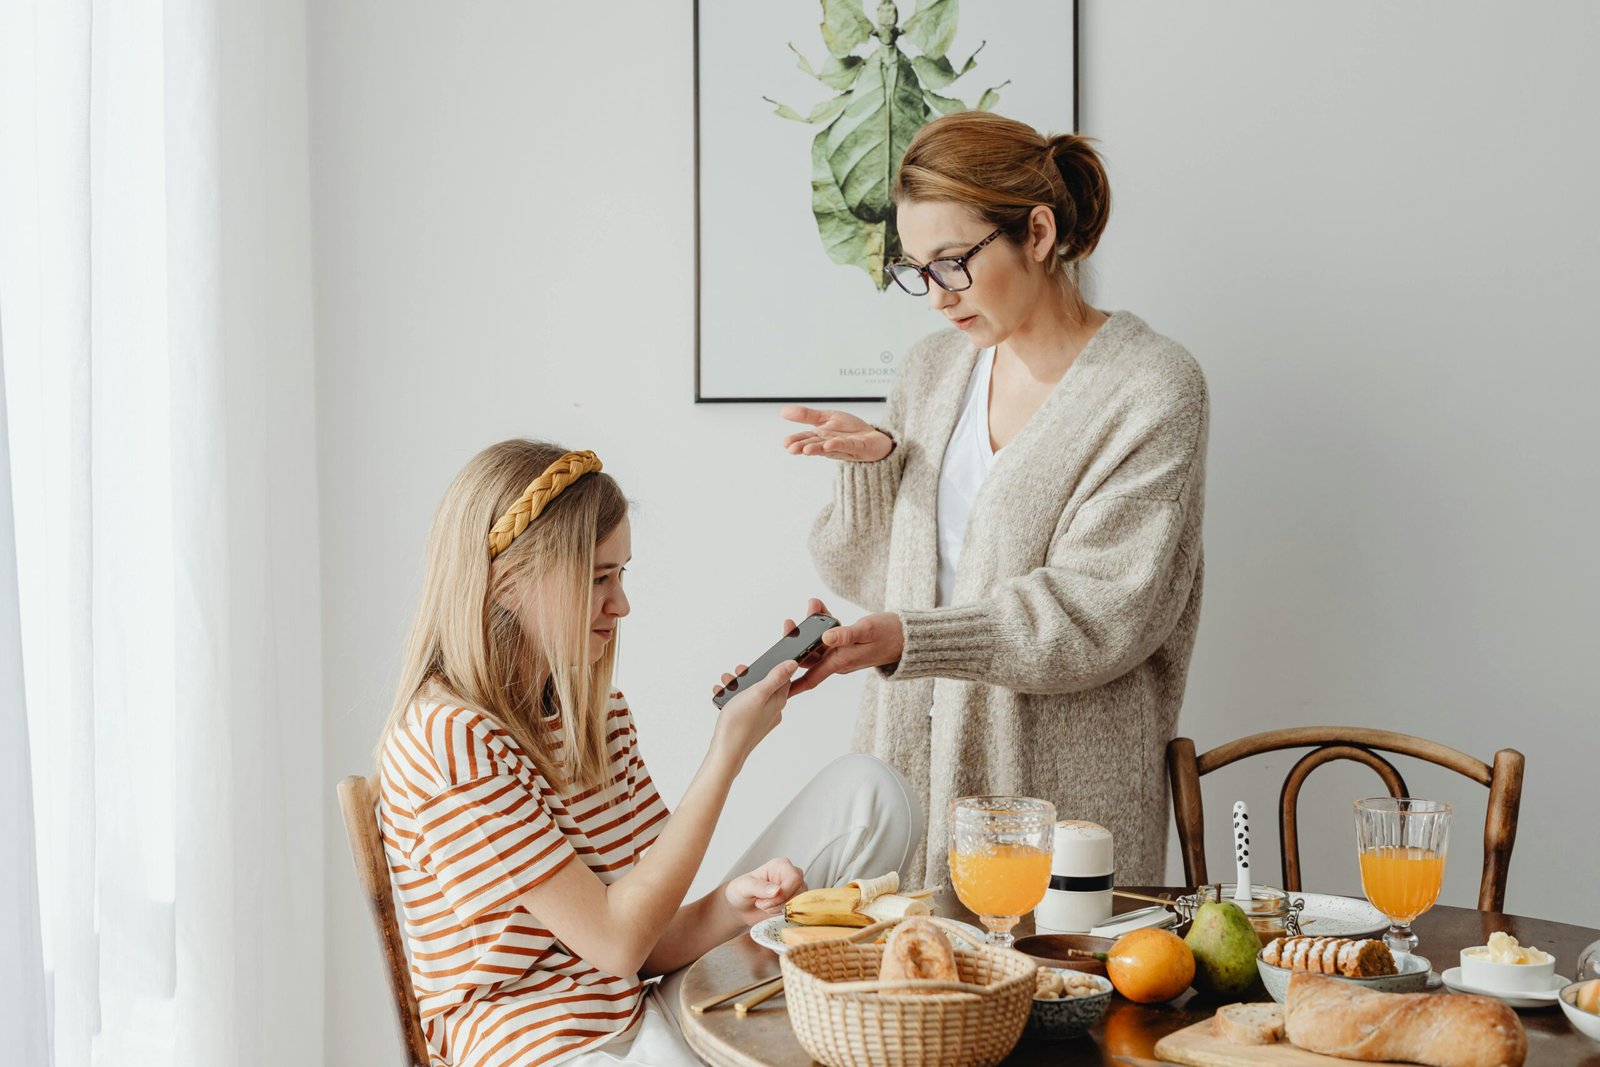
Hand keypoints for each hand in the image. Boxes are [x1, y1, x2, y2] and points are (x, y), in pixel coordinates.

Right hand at [710, 659, 798, 766]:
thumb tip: (793, 664)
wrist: (725, 752)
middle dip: (748, 677)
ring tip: (725, 685)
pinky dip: (732, 700)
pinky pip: (742, 707)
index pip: (783, 679)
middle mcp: (772, 711)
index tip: (757, 665)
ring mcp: (760, 720)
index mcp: (778, 702)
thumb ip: (775, 677)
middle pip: (764, 686)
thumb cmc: (740, 724)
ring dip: (737, 687)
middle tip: (736, 674)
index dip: (770, 668)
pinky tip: (722, 698)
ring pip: (750, 696)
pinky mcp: (748, 726)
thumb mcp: (758, 693)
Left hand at [723, 857, 806, 925]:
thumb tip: (777, 890)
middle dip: (780, 904)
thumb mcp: (744, 887)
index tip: (766, 901)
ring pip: (799, 904)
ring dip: (780, 910)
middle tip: (763, 905)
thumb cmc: (740, 892)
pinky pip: (797, 912)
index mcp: (780, 865)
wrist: (740, 908)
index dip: (784, 893)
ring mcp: (794, 891)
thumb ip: (759, 887)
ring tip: (765, 907)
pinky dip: (784, 916)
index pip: (794, 878)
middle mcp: (790, 876)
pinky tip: (771, 912)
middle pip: (799, 892)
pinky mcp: (794, 904)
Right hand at [781, 405, 893, 462]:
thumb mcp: (827, 417)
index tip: (785, 444)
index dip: (796, 440)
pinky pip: (847, 445)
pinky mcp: (857, 447)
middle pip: (814, 445)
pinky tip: (829, 444)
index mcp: (821, 436)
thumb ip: (807, 415)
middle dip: (802, 447)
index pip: (806, 438)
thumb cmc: (849, 430)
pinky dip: (838, 445)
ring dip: (817, 448)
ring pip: (828, 448)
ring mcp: (843, 447)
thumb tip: (783, 411)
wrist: (873, 438)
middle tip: (791, 449)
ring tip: (806, 450)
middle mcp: (829, 444)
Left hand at [788, 611, 904, 696]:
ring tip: (812, 605)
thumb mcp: (867, 631)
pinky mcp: (846, 644)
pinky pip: (828, 636)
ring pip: (817, 643)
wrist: (907, 637)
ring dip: (811, 625)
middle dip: (797, 640)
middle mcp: (838, 661)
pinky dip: (823, 622)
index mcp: (840, 662)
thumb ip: (846, 634)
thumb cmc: (889, 634)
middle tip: (789, 623)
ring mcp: (842, 653)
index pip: (810, 677)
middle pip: (809, 656)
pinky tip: (821, 608)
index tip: (776, 690)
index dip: (792, 685)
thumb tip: (825, 637)